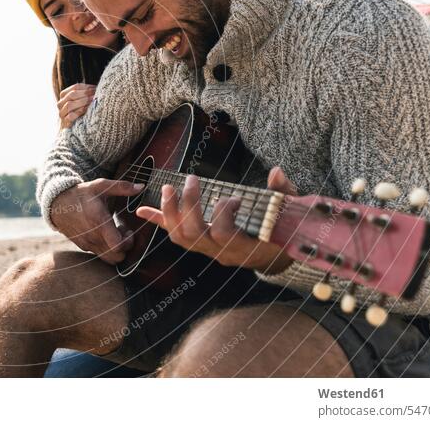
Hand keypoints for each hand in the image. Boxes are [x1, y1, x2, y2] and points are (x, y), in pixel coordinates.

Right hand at [50, 178, 143, 263]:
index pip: (118, 245)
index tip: (128, 230)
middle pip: (116, 257)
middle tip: (124, 233)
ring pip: (108, 258)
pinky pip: (99, 254)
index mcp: (99, 222)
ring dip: (116, 250)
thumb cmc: (82, 193)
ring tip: (115, 234)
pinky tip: (105, 235)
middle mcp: (93, 237)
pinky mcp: (83, 246)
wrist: (58, 203)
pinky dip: (106, 249)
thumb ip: (122, 187)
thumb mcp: (101, 186)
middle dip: (125, 248)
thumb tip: (141, 186)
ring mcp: (87, 244)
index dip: (128, 242)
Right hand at [58, 83, 95, 128]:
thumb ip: (87, 93)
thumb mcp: (83, 100)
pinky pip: (70, 116)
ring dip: (82, 102)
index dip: (86, 88)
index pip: (75, 87)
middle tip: (95, 95)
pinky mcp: (65, 122)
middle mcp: (60, 103)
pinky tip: (86, 109)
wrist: (76, 126)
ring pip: (69, 104)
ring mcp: (61, 113)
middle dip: (85, 95)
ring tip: (92, 102)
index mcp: (64, 94)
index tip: (96, 89)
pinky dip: (79, 111)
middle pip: (72, 95)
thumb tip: (96, 89)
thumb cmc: (82, 110)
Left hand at [135, 167, 295, 273]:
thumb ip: (282, 193)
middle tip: (190, 181)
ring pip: (180, 237)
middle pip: (195, 233)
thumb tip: (276, 172)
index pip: (223, 234)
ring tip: (167, 188)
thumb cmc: (282, 232)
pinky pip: (175, 236)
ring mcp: (208, 251)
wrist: (274, 256)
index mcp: (244, 247)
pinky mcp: (199, 246)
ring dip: (170, 211)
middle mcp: (221, 252)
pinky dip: (159, 221)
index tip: (232, 198)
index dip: (223, 214)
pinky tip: (141, 212)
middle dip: (189, 206)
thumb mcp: (288, 212)